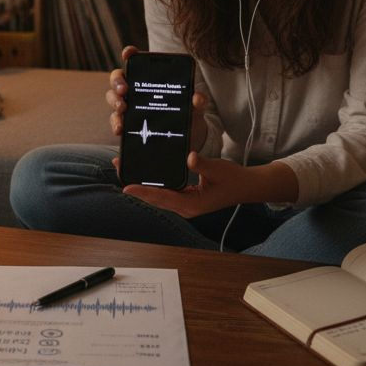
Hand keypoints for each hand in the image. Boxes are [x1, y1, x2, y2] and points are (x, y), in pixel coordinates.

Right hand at [106, 46, 208, 152]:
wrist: (187, 137)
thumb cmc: (188, 115)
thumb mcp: (195, 107)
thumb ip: (198, 101)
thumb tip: (197, 98)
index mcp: (151, 78)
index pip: (136, 61)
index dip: (129, 54)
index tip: (128, 53)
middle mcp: (136, 89)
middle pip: (118, 78)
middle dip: (117, 82)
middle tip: (125, 90)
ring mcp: (129, 106)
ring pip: (113, 98)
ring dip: (115, 102)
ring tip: (123, 109)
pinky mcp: (127, 123)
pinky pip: (116, 121)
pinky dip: (116, 124)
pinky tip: (120, 129)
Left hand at [118, 153, 297, 218]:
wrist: (246, 187)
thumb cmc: (233, 179)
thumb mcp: (218, 168)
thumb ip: (202, 163)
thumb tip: (189, 157)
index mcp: (191, 204)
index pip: (162, 198)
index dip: (143, 192)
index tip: (126, 186)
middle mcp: (186, 208)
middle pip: (155, 199)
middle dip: (136, 187)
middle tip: (119, 171)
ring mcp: (186, 205)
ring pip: (158, 198)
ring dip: (143, 187)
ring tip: (126, 172)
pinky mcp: (187, 200)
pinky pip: (165, 194)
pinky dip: (153, 186)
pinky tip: (145, 176)